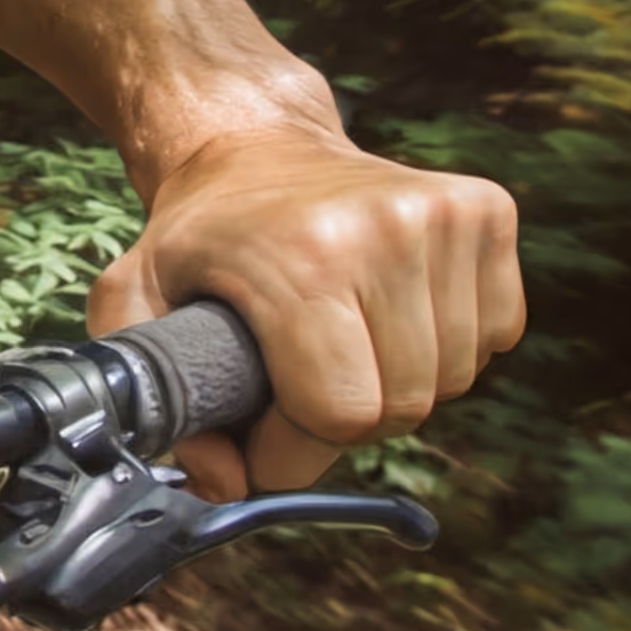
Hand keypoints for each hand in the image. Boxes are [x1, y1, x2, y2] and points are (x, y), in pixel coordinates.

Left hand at [87, 126, 524, 499]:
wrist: (258, 144)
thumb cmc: (202, 235)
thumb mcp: (135, 300)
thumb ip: (156, 400)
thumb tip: (224, 486)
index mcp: (305, 257)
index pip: (340, 415)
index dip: (294, 446)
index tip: (262, 426)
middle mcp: (386, 229)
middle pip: (400, 407)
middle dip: (343, 420)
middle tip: (301, 379)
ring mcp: (447, 215)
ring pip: (451, 380)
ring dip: (396, 382)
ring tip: (345, 340)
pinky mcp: (489, 211)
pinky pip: (495, 336)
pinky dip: (446, 345)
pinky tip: (394, 309)